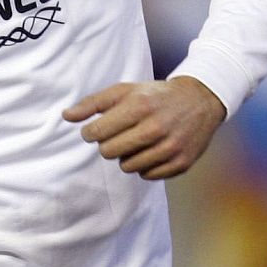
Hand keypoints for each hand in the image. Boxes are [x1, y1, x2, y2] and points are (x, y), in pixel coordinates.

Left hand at [65, 77, 226, 179]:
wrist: (200, 100)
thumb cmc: (154, 95)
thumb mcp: (123, 91)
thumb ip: (92, 103)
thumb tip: (66, 116)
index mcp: (139, 107)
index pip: (97, 132)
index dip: (90, 133)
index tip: (93, 130)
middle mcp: (156, 128)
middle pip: (110, 152)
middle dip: (107, 145)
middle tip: (116, 136)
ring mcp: (171, 147)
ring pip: (128, 167)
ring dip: (126, 156)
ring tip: (135, 142)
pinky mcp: (182, 162)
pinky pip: (147, 175)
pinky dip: (144, 166)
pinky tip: (150, 151)